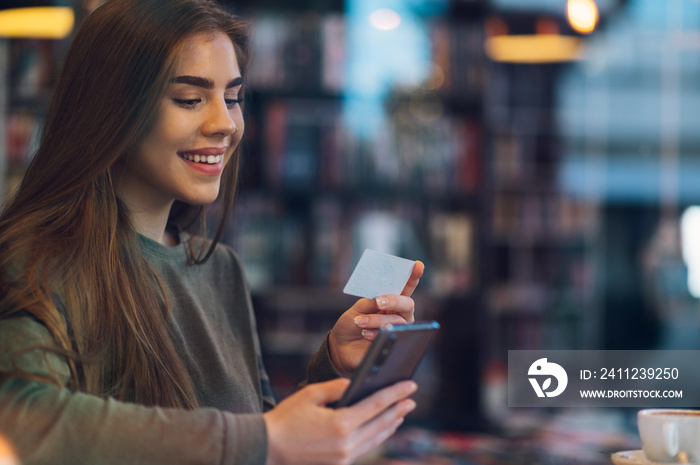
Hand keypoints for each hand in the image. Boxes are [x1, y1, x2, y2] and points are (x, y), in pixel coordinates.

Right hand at [264, 378, 416, 464]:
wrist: (267, 448)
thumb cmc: (286, 418)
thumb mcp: (310, 395)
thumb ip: (336, 388)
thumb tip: (355, 384)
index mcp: (341, 424)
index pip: (377, 405)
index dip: (395, 393)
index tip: (410, 385)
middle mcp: (347, 443)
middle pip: (382, 423)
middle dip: (399, 408)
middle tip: (412, 397)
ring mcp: (344, 457)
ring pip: (376, 438)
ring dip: (392, 423)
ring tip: (402, 411)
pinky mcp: (339, 464)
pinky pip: (365, 448)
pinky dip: (377, 436)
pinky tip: (382, 428)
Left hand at [328, 261, 423, 376]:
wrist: (340, 348)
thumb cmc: (350, 325)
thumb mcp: (356, 309)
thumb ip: (368, 302)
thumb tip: (380, 298)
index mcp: (390, 301)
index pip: (405, 287)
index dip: (413, 276)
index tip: (418, 265)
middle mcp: (398, 314)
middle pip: (408, 304)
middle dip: (394, 300)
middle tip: (379, 301)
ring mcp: (398, 330)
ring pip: (397, 321)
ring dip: (376, 320)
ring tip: (359, 322)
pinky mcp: (394, 344)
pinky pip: (390, 336)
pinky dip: (374, 333)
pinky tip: (364, 334)